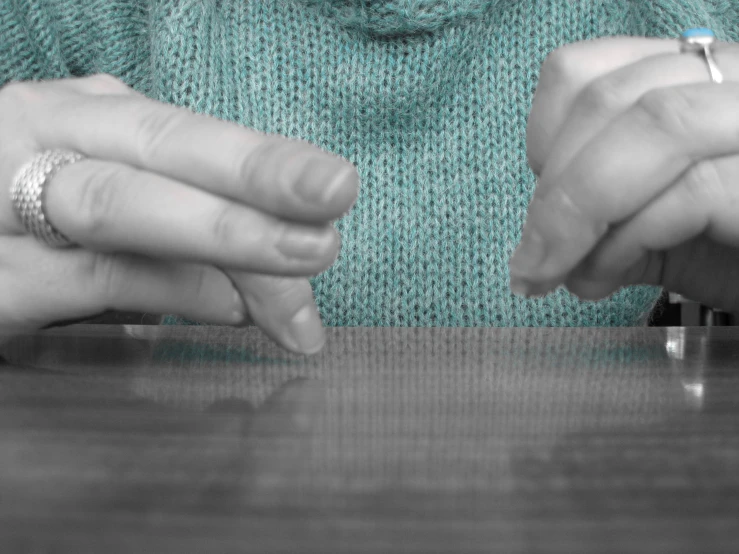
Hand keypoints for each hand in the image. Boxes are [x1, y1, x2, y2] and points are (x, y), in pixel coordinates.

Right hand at [0, 74, 358, 352]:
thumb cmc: (41, 227)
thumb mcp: (119, 211)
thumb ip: (200, 240)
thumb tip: (288, 292)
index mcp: (87, 119)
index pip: (189, 137)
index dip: (265, 161)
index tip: (337, 187)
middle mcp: (45, 141)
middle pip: (161, 149)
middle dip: (256, 175)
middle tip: (332, 196)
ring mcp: (6, 204)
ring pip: (123, 206)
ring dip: (225, 234)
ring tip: (302, 258)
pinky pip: (91, 278)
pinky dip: (169, 291)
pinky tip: (227, 308)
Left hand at [510, 36, 738, 312]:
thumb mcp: (665, 235)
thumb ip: (611, 219)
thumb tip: (548, 244)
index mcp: (694, 84)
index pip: (586, 68)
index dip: (542, 138)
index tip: (537, 202)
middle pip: (612, 95)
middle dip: (551, 191)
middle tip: (531, 265)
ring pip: (652, 123)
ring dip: (576, 212)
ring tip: (555, 274)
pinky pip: (692, 188)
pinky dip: (626, 241)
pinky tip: (609, 281)